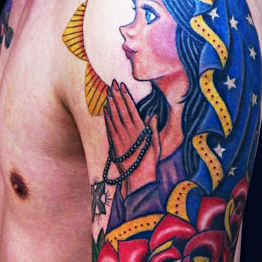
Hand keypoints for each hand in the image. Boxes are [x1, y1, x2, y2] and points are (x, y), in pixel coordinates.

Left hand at [104, 80, 159, 194]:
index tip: (122, 85)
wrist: (139, 179)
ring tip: (107, 91)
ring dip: (110, 102)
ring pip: (114, 116)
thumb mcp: (155, 144)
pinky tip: (105, 108)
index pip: (132, 108)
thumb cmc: (149, 162)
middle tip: (112, 82)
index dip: (126, 96)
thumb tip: (152, 114)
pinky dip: (107, 116)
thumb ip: (152, 128)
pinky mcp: (113, 145)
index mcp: (140, 130)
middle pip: (121, 109)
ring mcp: (120, 138)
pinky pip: (109, 127)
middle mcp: (129, 132)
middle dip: (116, 95)